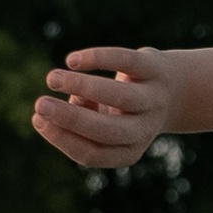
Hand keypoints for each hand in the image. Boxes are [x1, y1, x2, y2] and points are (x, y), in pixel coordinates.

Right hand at [32, 47, 178, 169]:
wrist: (174, 90)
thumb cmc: (124, 109)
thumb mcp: (103, 119)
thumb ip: (84, 114)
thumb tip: (74, 101)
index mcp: (128, 150)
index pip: (92, 153)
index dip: (61, 138)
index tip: (37, 119)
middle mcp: (144, 128)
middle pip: (107, 130)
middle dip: (70, 119)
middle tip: (39, 104)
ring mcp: (154, 100)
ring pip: (118, 96)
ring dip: (81, 86)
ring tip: (52, 78)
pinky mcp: (156, 69)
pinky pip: (126, 61)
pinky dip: (99, 58)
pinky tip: (73, 61)